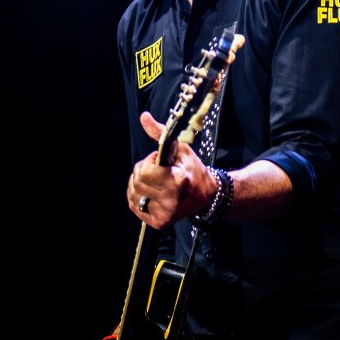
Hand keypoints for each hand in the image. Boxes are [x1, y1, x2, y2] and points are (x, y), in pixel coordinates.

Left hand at [127, 111, 216, 226]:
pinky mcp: (158, 223)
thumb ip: (160, 133)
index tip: (160, 161)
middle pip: (136, 182)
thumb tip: (143, 116)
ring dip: (139, 184)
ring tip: (155, 180)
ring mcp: (164, 214)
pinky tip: (151, 192)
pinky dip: (139, 196)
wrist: (206, 196)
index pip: (144, 172)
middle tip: (158, 170)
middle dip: (143, 171)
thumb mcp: (180, 148)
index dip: (149, 162)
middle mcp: (170, 201)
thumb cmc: (192, 169)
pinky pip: (135, 206)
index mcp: (177, 181)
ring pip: (133, 194)